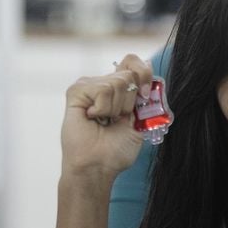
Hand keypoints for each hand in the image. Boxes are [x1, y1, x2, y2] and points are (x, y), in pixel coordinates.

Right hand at [61, 54, 152, 179]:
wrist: (98, 165)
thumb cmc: (116, 149)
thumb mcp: (140, 120)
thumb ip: (146, 96)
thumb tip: (151, 67)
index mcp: (120, 90)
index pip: (133, 62)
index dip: (144, 74)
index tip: (145, 96)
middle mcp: (104, 84)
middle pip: (129, 73)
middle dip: (131, 100)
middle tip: (118, 118)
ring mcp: (89, 86)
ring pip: (118, 81)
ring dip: (116, 108)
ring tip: (104, 121)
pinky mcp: (77, 91)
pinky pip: (102, 89)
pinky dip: (103, 108)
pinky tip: (93, 118)